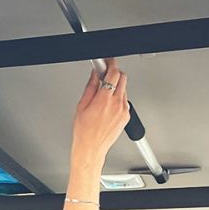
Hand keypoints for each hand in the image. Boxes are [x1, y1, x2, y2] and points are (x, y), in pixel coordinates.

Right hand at [70, 60, 129, 175]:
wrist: (91, 147)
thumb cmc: (84, 131)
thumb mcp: (82, 105)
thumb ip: (90, 87)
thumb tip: (95, 75)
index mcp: (104, 99)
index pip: (114, 73)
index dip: (111, 64)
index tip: (108, 62)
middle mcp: (117, 104)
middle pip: (123, 78)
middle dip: (115, 74)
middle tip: (105, 75)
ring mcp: (124, 110)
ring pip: (124, 89)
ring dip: (116, 86)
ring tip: (103, 94)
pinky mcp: (126, 116)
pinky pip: (125, 101)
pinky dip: (118, 98)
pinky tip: (108, 105)